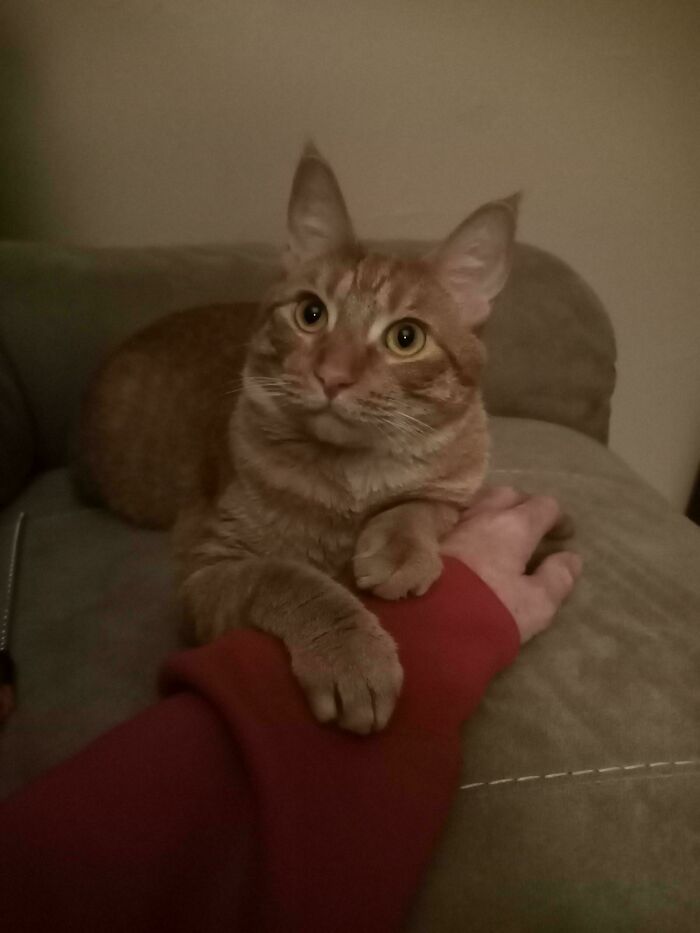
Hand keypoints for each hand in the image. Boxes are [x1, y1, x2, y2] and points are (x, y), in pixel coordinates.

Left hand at [440, 487, 581, 642]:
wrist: (424, 625)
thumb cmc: (487, 612)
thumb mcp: (535, 604)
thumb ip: (557, 579)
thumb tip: (572, 558)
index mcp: (513, 526)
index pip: (543, 505)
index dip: (558, 518)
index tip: (563, 533)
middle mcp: (481, 515)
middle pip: (508, 494)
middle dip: (524, 505)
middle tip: (532, 527)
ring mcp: (451, 524)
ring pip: (478, 502)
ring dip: (493, 510)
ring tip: (499, 530)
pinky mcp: (427, 538)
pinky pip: (454, 518)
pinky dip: (469, 522)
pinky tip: (469, 540)